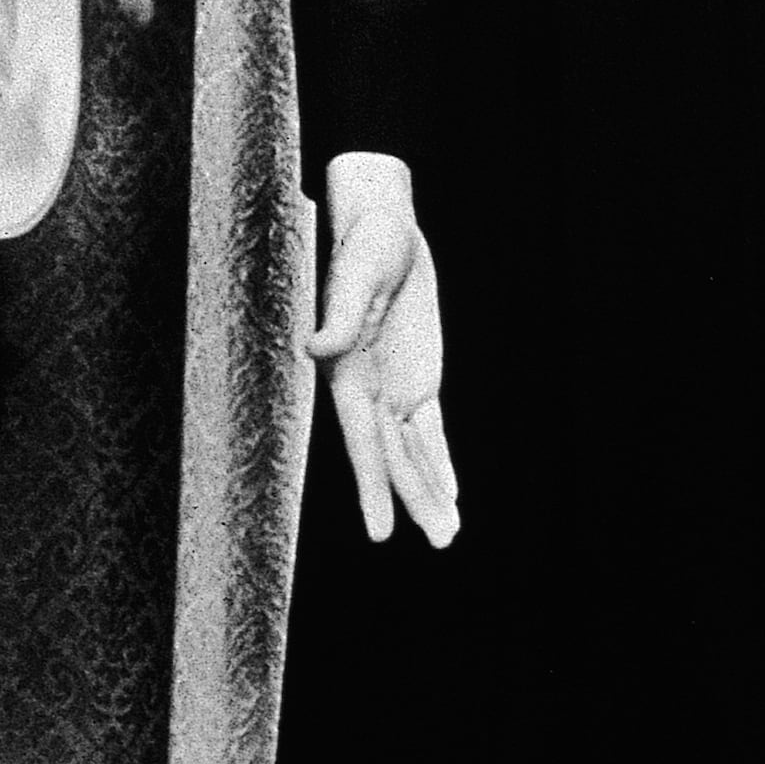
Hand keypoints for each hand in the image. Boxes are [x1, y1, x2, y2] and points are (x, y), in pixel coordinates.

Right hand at [308, 151, 458, 546]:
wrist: (383, 223)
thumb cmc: (364, 242)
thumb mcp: (357, 271)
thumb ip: (340, 313)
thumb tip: (314, 347)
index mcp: (348, 375)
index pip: (363, 444)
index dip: (374, 488)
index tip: (381, 534)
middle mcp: (368, 390)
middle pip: (393, 458)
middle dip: (416, 500)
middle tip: (442, 540)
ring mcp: (393, 386)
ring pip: (413, 453)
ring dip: (430, 491)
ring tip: (448, 533)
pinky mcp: (417, 376)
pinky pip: (429, 430)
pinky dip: (440, 461)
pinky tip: (450, 492)